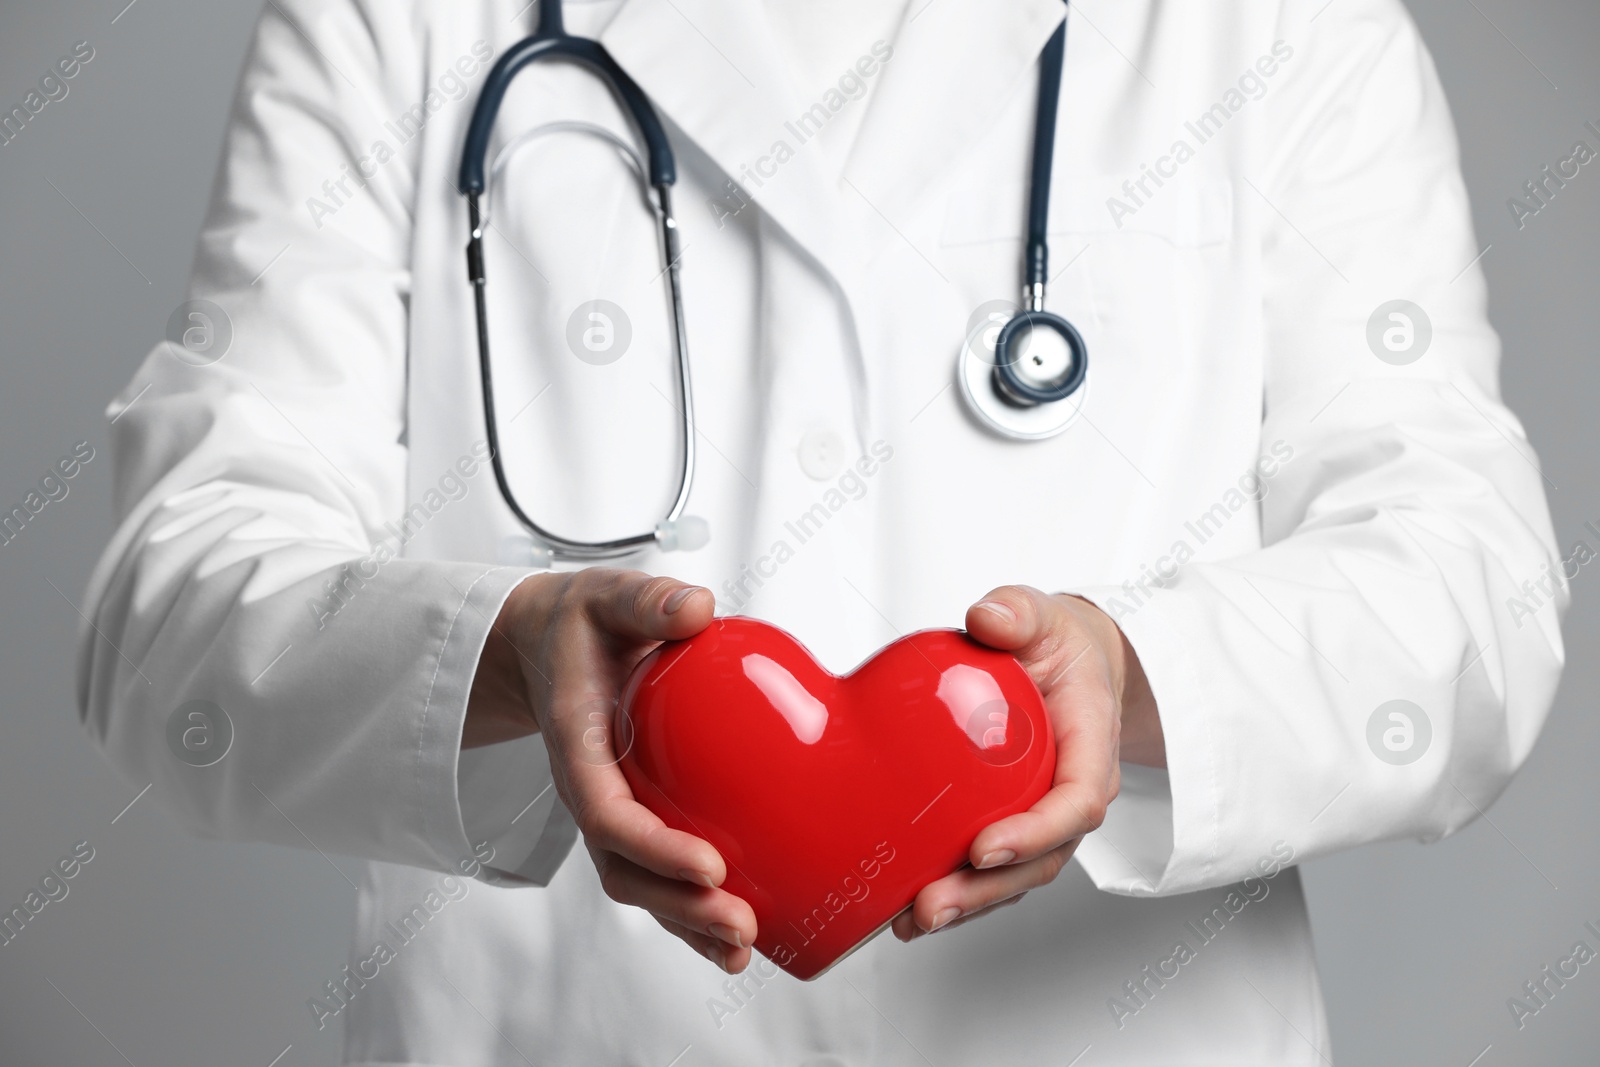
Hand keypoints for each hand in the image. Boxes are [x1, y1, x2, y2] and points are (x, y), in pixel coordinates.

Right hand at [466, 568, 757, 972]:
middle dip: (678, 906)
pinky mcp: (638, 815)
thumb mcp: (607, 594)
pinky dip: (692, 908)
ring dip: (687, 922)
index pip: (609, 813)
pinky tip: (737, 935)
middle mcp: (591, 790)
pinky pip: (659, 874)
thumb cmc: (582, 622)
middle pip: (624, 869)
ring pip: (640, 885)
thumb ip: (646, 599)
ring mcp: (612, 809)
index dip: (655, 848)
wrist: (549, 644)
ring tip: (742, 946)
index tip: (709, 865)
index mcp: (578, 744)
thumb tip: (695, 607)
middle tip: (739, 923)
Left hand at [892, 586, 1161, 941]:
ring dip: (965, 905)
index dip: (1034, 833)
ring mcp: (1043, 817)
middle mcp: (1072, 794)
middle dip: (986, 891)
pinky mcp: (1011, 826)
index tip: (983, 848)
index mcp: (1090, 746)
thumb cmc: (1057, 644)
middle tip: (929, 906)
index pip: (1077, 803)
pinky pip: (989, 871)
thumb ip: (1021, 610)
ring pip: (1013, 877)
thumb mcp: (1044, 614)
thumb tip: (988, 617)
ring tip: (909, 921)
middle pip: (1041, 859)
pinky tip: (903, 912)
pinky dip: (954, 893)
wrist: (1067, 665)